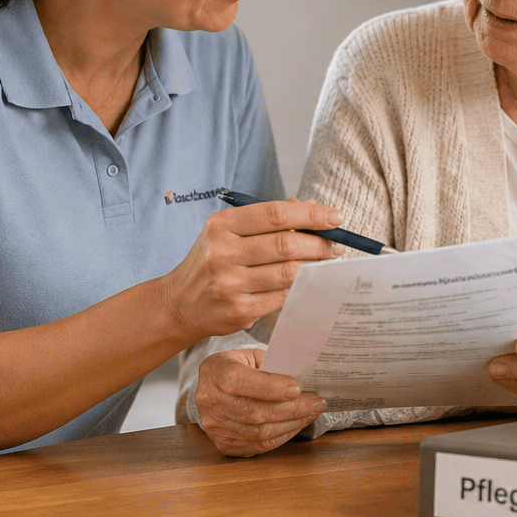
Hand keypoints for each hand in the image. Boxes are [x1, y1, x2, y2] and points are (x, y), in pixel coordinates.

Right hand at [161, 198, 341, 341]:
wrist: (179, 304)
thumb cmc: (212, 262)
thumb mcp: (228, 232)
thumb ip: (266, 219)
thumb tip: (310, 205)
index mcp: (221, 226)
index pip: (275, 214)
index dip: (311, 214)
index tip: (335, 217)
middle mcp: (222, 253)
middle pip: (286, 244)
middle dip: (320, 243)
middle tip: (337, 244)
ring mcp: (230, 284)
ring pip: (288, 272)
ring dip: (316, 267)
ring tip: (328, 262)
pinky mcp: (239, 310)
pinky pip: (282, 297)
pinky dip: (301, 288)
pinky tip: (310, 282)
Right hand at [195, 349, 325, 456]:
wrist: (219, 386)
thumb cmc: (242, 366)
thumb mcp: (252, 356)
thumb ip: (272, 365)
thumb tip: (304, 378)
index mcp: (213, 370)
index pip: (238, 381)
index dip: (268, 387)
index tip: (296, 388)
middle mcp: (208, 400)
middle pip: (252, 411)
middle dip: (291, 408)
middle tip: (317, 402)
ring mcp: (214, 425)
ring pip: (258, 432)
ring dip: (291, 423)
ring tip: (312, 412)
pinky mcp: (223, 443)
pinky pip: (259, 445)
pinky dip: (283, 435)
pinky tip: (298, 424)